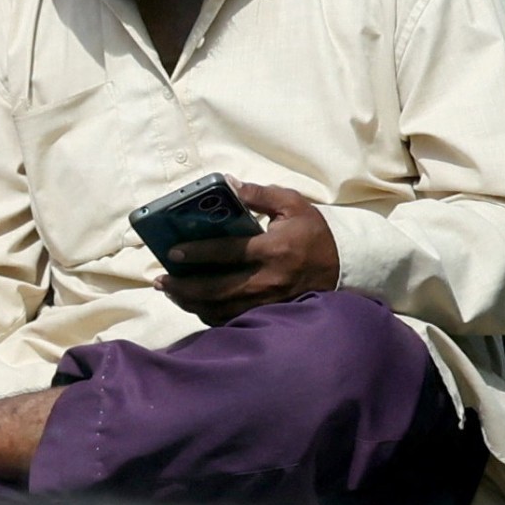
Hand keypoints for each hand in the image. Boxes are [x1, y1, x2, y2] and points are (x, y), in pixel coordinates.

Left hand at [155, 176, 339, 324]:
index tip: (172, 252)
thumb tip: (228, 185)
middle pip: (218, 289)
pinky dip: (209, 314)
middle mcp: (269, 280)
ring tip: (170, 292)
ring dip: (192, 303)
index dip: (198, 253)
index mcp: (274, 249)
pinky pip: (233, 319)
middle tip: (161, 279)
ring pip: (222, 309)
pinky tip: (194, 305)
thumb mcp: (292, 204)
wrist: (343, 267)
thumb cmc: (313, 233)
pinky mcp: (270, 314)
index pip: (228, 253)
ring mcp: (269, 302)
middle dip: (185, 286)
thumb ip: (259, 194)